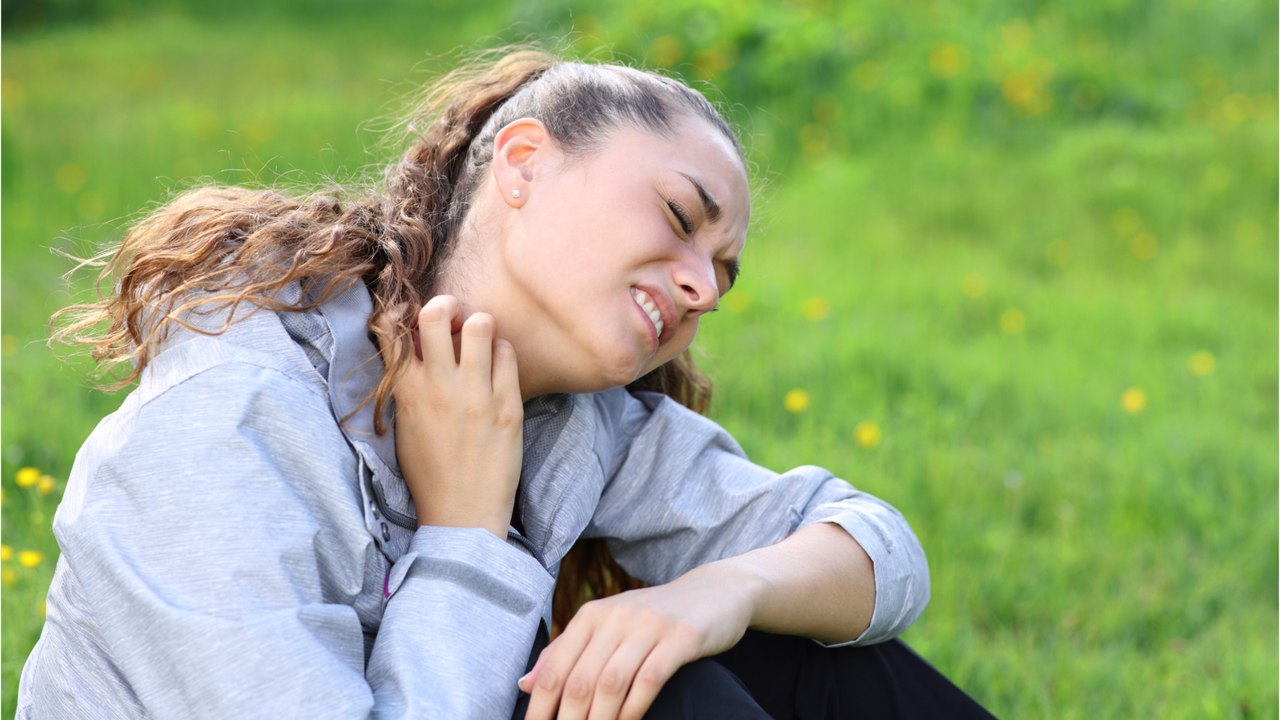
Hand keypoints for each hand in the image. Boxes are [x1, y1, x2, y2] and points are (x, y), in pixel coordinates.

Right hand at [384, 295, 522, 538]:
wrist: (463, 514)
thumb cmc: (430, 471)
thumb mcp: (405, 424)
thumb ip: (409, 383)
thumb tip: (418, 343)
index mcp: (406, 392)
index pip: (390, 330)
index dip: (399, 313)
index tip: (411, 316)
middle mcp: (439, 387)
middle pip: (436, 313)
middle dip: (446, 306)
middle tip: (454, 319)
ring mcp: (475, 396)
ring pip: (479, 325)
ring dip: (479, 326)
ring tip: (480, 342)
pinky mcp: (507, 407)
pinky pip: (508, 354)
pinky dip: (502, 352)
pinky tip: (497, 368)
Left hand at [518, 563, 756, 719]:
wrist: (715, 593)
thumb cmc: (654, 618)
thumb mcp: (608, 627)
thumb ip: (568, 652)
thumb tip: (526, 685)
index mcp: (592, 615)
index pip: (555, 667)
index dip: (540, 707)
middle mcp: (616, 616)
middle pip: (580, 679)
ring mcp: (649, 625)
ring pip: (611, 682)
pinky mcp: (682, 637)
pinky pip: (650, 679)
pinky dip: (634, 709)